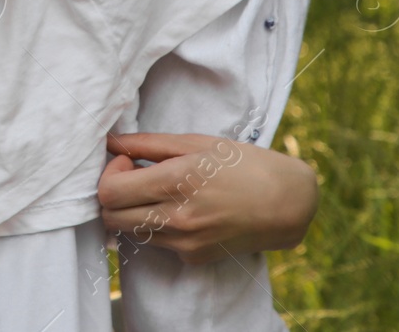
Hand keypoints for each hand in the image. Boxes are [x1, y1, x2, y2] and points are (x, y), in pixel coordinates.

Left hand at [97, 132, 318, 264]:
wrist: (288, 204)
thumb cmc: (244, 164)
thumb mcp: (196, 143)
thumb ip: (147, 144)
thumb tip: (109, 141)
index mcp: (176, 182)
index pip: (109, 193)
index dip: (109, 175)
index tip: (128, 162)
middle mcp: (177, 217)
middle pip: (110, 217)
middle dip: (113, 196)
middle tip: (136, 178)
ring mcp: (185, 242)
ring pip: (131, 232)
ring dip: (133, 212)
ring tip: (160, 193)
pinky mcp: (194, 257)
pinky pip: (158, 243)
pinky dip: (158, 226)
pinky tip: (183, 210)